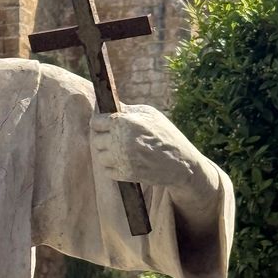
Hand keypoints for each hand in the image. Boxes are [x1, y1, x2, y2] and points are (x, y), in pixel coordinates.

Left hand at [90, 105, 217, 192]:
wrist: (182, 163)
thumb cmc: (165, 134)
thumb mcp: (148, 114)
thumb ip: (125, 110)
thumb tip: (104, 103)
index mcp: (124, 122)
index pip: (95, 121)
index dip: (99, 122)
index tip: (103, 124)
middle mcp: (120, 140)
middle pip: (95, 139)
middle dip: (102, 137)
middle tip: (113, 137)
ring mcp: (122, 159)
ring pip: (99, 155)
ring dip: (107, 153)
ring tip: (121, 149)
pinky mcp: (125, 174)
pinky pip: (107, 170)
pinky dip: (112, 166)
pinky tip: (124, 160)